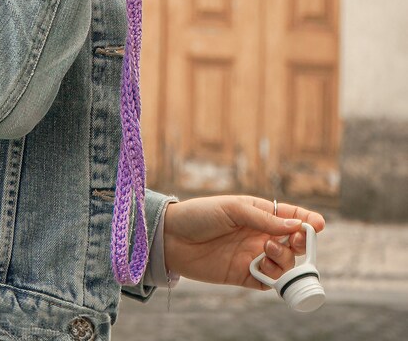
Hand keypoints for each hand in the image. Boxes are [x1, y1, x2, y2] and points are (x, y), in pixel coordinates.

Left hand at [162, 195, 325, 289]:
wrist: (172, 238)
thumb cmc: (200, 215)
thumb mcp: (232, 209)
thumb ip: (264, 219)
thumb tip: (295, 227)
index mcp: (257, 213)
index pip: (289, 217)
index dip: (306, 221)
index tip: (318, 225)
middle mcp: (259, 235)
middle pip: (292, 243)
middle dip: (300, 243)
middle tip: (294, 240)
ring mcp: (252, 256)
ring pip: (284, 264)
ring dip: (284, 259)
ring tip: (267, 250)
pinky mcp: (244, 276)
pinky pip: (268, 282)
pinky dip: (272, 279)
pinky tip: (261, 269)